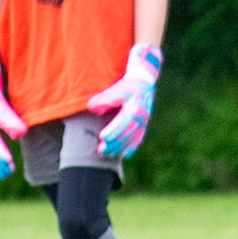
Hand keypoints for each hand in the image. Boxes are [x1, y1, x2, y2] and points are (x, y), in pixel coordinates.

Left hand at [88, 43, 163, 159]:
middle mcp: (141, 117)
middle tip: (101, 151)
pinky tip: (124, 155)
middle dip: (114, 144)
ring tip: (109, 154)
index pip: (122, 123)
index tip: (101, 137)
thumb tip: (92, 108)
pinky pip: (139, 139)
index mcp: (133, 108)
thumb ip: (103, 99)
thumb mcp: (115, 89)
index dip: (112, 132)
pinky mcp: (145, 125)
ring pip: (133, 139)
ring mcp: (144, 122)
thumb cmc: (127, 86)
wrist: (144, 83)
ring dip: (121, 148)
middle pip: (127, 135)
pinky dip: (132, 148)